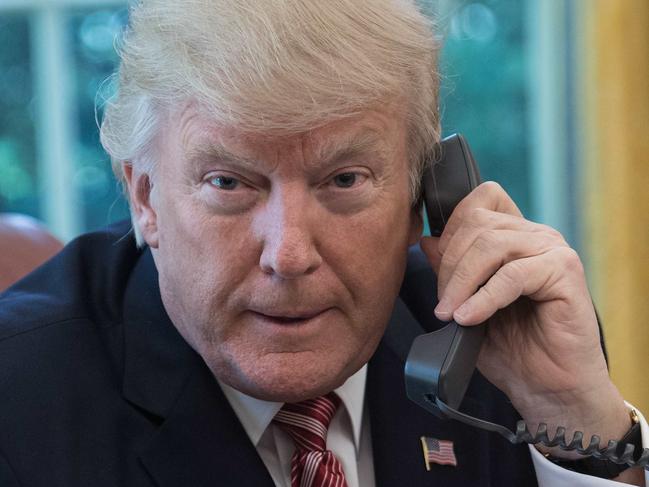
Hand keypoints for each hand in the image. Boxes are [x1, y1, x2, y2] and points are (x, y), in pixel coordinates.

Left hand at [420, 182, 632, 465]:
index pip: (480, 199)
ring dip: (462, 281)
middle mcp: (535, 235)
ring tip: (450, 313)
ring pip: (491, 245)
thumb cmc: (510, 348)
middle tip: (443, 304)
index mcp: (514, 235)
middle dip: (449, 264)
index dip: (451, 227)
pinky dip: (484, 297)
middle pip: (477, 222)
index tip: (436, 265)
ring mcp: (552, 250)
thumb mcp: (467, 304)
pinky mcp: (565, 273)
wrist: (546, 388)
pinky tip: (469, 318)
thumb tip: (427, 240)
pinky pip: (513, 274)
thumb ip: (451, 271)